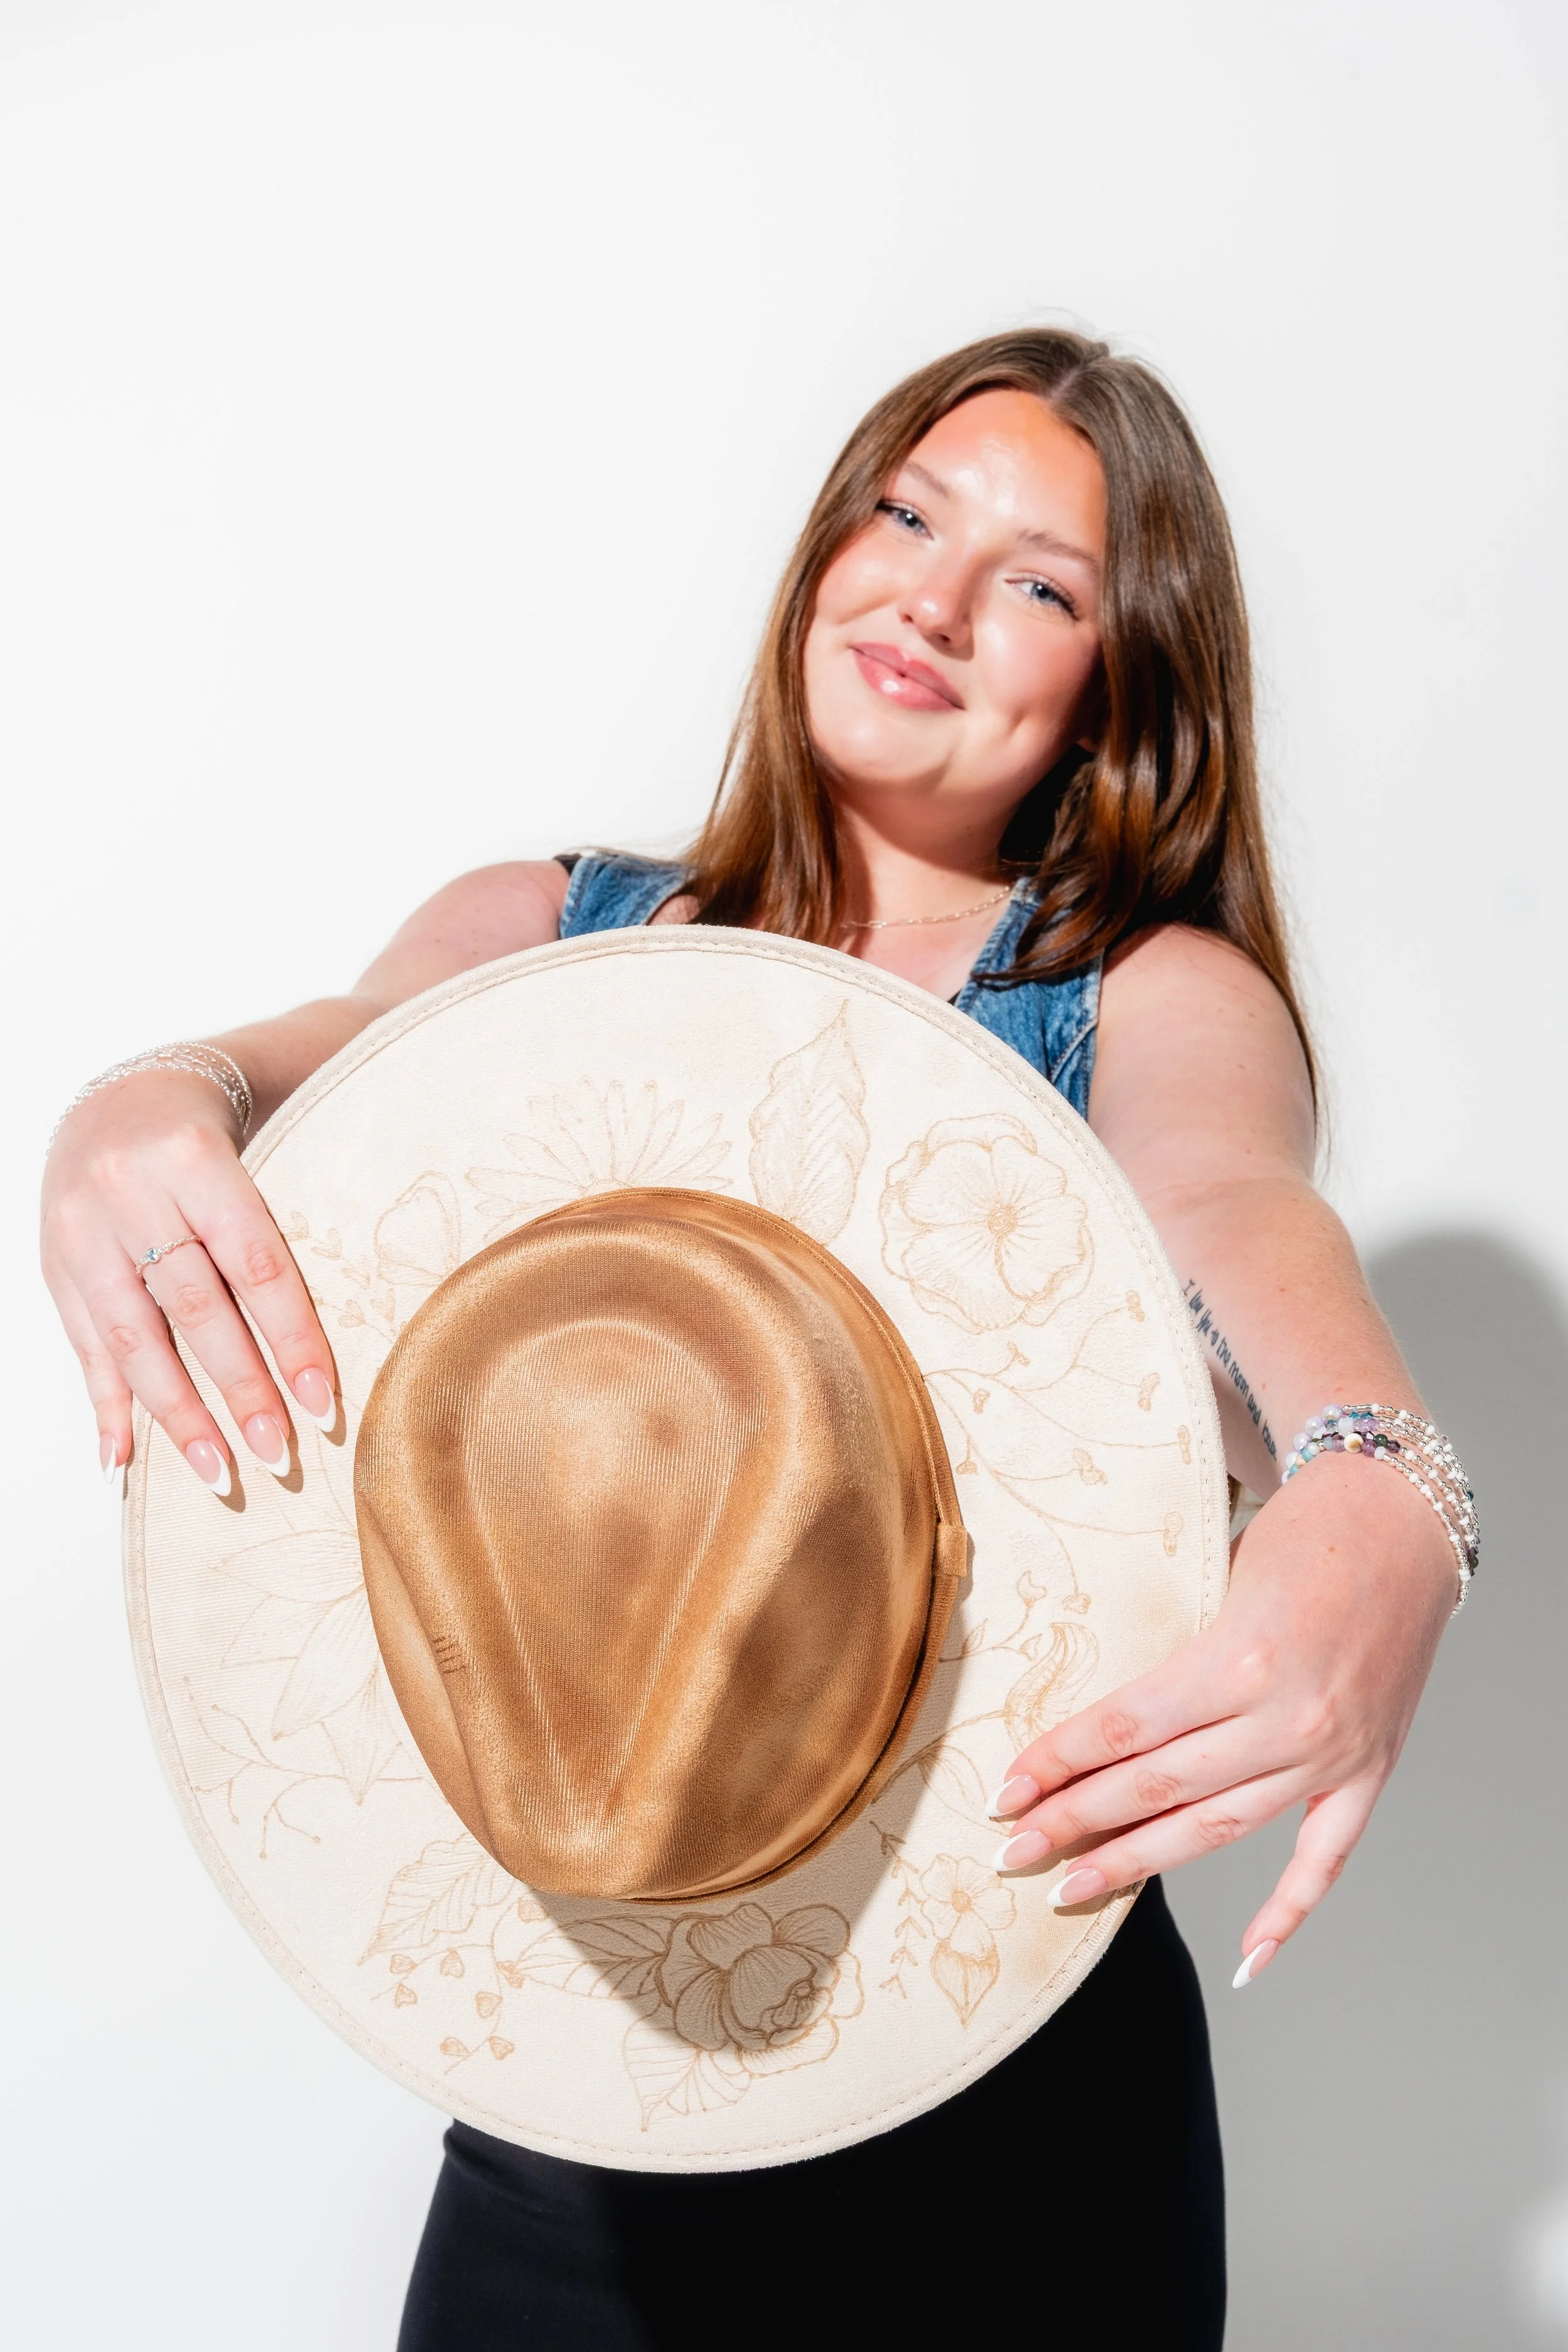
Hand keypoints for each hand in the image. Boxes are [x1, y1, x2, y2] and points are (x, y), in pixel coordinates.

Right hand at [41, 1068, 337, 1490]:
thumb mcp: (250, 1160)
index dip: (291, 1338)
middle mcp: (130, 1192)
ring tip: (218, 1473)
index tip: (323, 1403)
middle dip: (239, 1389)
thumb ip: (276, 1238)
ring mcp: (82, 1230)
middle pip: (195, 1307)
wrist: (120, 1095)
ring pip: (133, 1336)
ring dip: (177, 1414)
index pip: (255, 1263)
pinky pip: (82, 1341)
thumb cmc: (208, 1143)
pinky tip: (121, 1457)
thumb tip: (323, 1343)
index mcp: (196, 1160)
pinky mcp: (53, 1260)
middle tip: (278, 1454)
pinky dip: (106, 1402)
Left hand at [989, 1453, 1455, 1978]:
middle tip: (1011, 1851)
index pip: (1128, 1728)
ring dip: (1139, 1862)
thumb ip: (1173, 1660)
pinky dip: (1288, 1914)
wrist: (1403, 1519)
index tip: (1005, 1790)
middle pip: (1159, 1787)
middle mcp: (1288, 1719)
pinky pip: (1324, 1859)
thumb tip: (1100, 1723)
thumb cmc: (1301, 1535)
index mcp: (1243, 1660)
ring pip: (1218, 1828)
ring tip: (1071, 1889)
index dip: (1059, 1761)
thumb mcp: (1219, 1577)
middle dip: (1075, 1822)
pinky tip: (1248, 1960)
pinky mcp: (1369, 1770)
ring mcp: (1333, 1753)